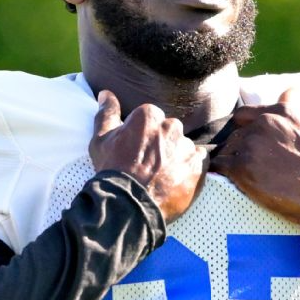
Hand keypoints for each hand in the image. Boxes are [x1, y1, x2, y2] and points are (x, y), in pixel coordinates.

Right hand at [90, 90, 207, 222]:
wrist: (128, 205)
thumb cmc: (112, 170)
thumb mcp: (101, 140)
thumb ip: (106, 113)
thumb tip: (106, 94)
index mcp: (149, 115)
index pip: (150, 119)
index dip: (142, 137)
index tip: (135, 151)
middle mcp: (172, 126)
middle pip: (169, 131)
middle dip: (161, 145)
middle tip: (148, 165)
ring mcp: (187, 146)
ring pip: (183, 146)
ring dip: (175, 157)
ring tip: (161, 176)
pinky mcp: (199, 165)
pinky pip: (199, 161)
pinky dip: (189, 168)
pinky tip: (176, 179)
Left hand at [210, 89, 299, 226]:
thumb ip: (293, 107)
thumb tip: (290, 89)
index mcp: (280, 112)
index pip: (243, 114)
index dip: (243, 130)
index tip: (249, 143)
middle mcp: (263, 123)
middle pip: (235, 135)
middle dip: (240, 150)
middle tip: (254, 168)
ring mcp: (251, 144)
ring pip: (226, 150)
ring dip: (232, 163)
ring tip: (247, 178)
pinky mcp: (241, 167)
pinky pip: (219, 166)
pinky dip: (222, 174)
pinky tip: (232, 181)